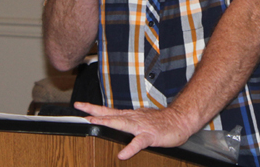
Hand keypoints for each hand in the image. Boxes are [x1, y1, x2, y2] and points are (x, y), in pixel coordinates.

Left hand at [75, 102, 195, 159]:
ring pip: (122, 123)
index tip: (79, 105)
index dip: (93, 108)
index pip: (109, 111)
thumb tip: (114, 121)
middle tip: (80, 110)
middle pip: (111, 114)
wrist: (180, 120)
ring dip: (108, 122)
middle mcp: (133, 118)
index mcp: (130, 116)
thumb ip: (127, 121)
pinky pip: (138, 143)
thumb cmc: (161, 122)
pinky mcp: (150, 136)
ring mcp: (141, 126)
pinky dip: (130, 148)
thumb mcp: (141, 119)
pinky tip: (122, 154)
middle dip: (95, 112)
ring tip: (94, 122)